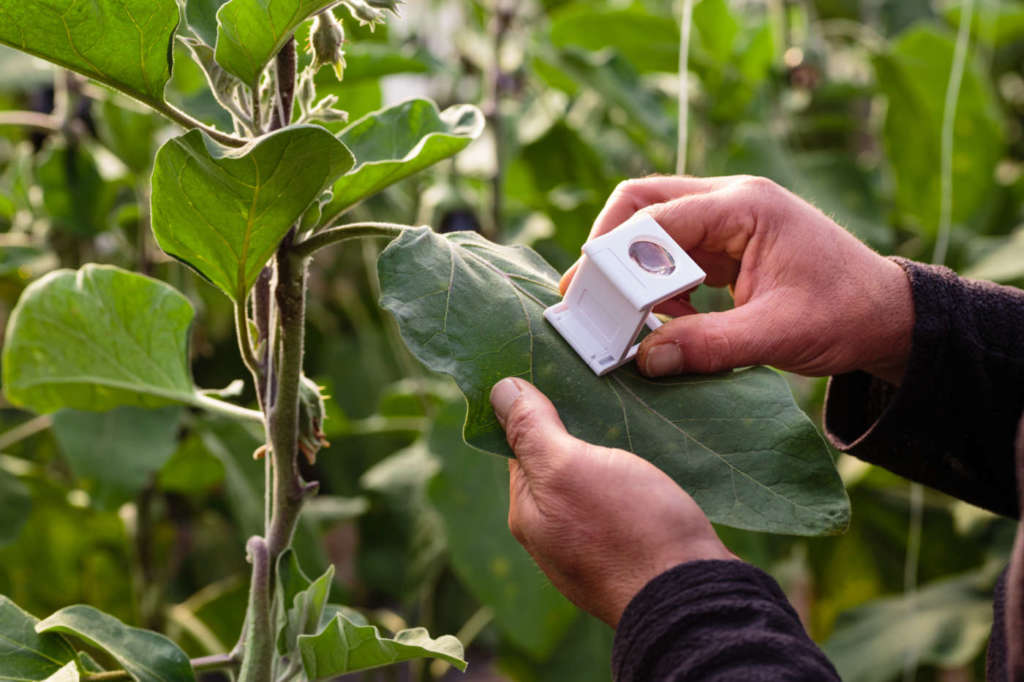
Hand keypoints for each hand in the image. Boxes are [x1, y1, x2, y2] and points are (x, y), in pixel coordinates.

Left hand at [490, 377, 736, 627]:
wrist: (693, 599)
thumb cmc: (627, 530)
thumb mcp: (569, 467)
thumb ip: (532, 431)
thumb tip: (498, 392)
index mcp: (529, 513)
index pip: (522, 447)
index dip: (540, 410)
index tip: (564, 375)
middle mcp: (554, 534)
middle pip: (559, 466)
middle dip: (579, 431)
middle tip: (607, 392)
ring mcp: (593, 549)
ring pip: (595, 484)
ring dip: (611, 455)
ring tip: (636, 419)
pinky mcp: (632, 554)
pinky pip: (623, 505)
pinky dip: (633, 480)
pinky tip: (655, 462)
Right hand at [562, 176, 913, 383]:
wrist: (888, 316)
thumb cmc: (845, 315)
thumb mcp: (777, 334)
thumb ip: (709, 346)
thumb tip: (645, 360)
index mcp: (744, 206)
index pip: (657, 217)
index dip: (615, 258)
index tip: (589, 299)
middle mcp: (730, 201)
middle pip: (642, 204)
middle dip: (608, 250)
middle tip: (584, 296)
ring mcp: (727, 221)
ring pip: (651, 229)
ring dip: (633, 272)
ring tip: (633, 319)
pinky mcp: (726, 246)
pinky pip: (672, 256)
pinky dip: (658, 287)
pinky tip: (669, 321)